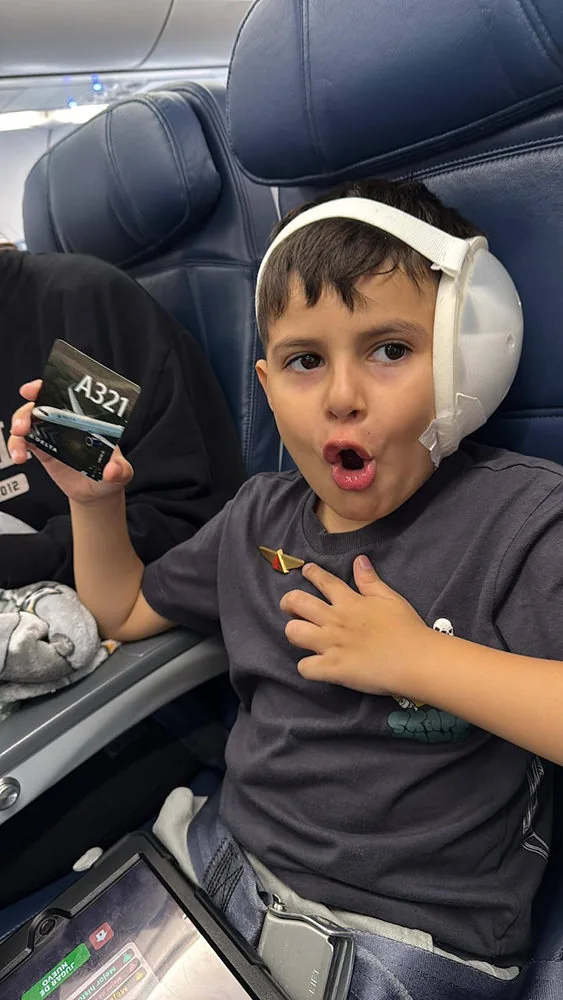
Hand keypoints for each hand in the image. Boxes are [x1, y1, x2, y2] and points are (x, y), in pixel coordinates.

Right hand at [9, 380, 132, 503]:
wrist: (96, 493)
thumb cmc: (111, 475)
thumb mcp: (121, 471)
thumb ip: (120, 470)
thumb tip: (112, 471)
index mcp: (85, 418)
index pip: (66, 395)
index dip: (48, 387)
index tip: (34, 389)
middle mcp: (66, 423)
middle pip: (41, 405)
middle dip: (27, 411)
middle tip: (22, 425)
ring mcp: (52, 435)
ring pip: (28, 422)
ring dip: (19, 429)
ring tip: (20, 448)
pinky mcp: (42, 450)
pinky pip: (23, 442)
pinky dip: (17, 447)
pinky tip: (20, 457)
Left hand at [280, 556, 427, 694]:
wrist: (414, 659)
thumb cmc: (406, 627)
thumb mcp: (390, 597)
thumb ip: (370, 580)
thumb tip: (358, 559)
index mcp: (349, 602)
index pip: (324, 581)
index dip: (312, 573)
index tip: (306, 570)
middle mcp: (334, 620)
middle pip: (297, 603)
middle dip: (288, 602)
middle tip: (290, 608)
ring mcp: (330, 644)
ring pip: (293, 633)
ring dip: (294, 633)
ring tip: (301, 636)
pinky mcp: (332, 669)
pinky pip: (305, 667)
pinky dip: (308, 667)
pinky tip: (314, 666)